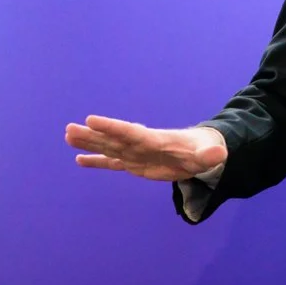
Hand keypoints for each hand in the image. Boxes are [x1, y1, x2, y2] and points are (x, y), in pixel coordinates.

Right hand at [66, 116, 226, 182]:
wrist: (198, 152)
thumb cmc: (203, 151)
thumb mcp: (209, 154)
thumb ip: (210, 155)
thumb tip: (218, 154)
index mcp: (155, 140)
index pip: (130, 133)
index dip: (111, 128)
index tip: (91, 120)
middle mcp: (140, 145)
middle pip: (113, 139)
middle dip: (93, 135)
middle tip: (69, 129)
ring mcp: (135, 154)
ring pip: (108, 148)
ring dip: (89, 143)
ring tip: (67, 136)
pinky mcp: (134, 164)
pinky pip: (112, 162)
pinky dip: (96, 162)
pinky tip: (79, 159)